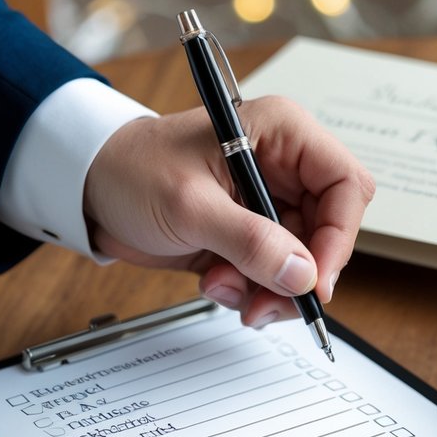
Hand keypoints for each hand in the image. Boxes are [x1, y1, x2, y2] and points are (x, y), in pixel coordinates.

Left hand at [84, 96, 374, 326]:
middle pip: (330, 232)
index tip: (314, 280)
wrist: (90, 191)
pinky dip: (251, 291)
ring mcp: (271, 204)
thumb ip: (250, 241)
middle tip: (266, 302)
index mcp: (283, 134)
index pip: (346, 185)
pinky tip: (214, 282)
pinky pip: (276, 275)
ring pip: (305, 262)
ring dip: (270, 289)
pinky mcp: (254, 235)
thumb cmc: (131, 170)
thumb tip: (302, 275)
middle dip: (298, 275)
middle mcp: (286, 168)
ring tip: (223, 288)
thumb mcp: (189, 206)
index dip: (340, 236)